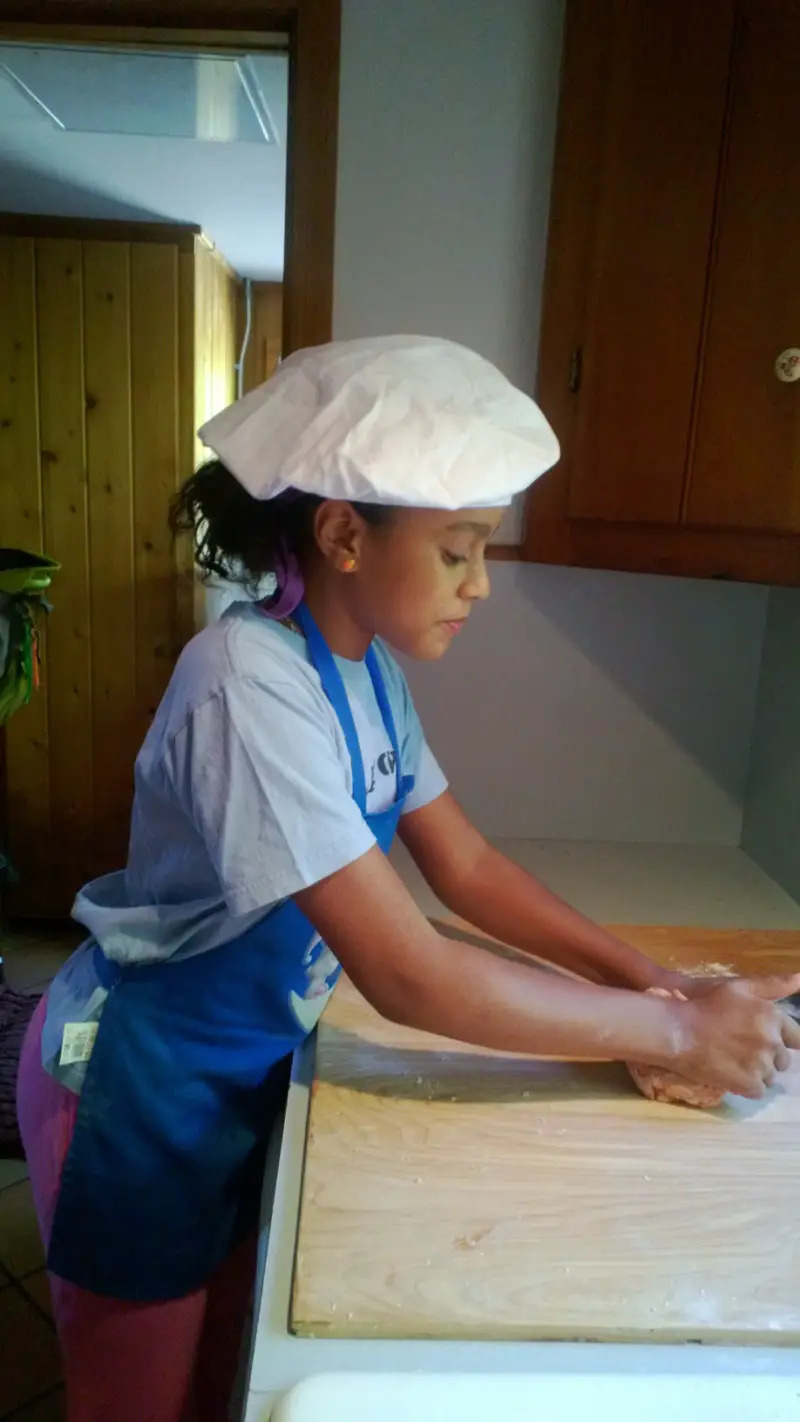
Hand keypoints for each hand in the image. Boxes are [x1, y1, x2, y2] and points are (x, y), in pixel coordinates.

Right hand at [674, 973, 799, 1098]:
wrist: (677, 1031)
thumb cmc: (705, 1004)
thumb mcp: (739, 987)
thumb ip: (773, 985)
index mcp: (773, 1017)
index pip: (796, 1038)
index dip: (780, 1039)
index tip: (762, 1038)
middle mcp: (772, 1042)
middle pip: (783, 1059)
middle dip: (769, 1056)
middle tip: (742, 1048)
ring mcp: (761, 1066)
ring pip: (771, 1076)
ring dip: (758, 1071)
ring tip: (734, 1061)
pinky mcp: (748, 1085)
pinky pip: (759, 1091)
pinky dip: (747, 1085)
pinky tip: (731, 1073)